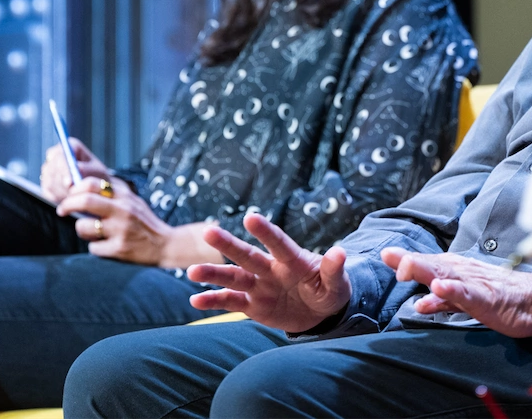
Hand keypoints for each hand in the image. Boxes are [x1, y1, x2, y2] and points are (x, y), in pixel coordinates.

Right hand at [39, 140, 112, 202]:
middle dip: (64, 184)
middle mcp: (56, 155)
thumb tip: (76, 168)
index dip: (64, 169)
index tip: (69, 183)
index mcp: (70, 146)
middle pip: (52, 170)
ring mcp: (48, 169)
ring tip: (75, 197)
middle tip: (75, 195)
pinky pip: (47, 192)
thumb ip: (85, 169)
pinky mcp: (44, 182)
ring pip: (49, 182)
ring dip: (62, 192)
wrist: (95, 189)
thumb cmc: (97, 176)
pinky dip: (58, 197)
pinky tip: (68, 198)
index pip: (61, 155)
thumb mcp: (96, 171)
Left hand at [60, 177, 199, 265]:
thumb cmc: (142, 221)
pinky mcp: (119, 249)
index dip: (74, 189)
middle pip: (85, 201)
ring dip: (81, 229)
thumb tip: (79, 186)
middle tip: (61, 210)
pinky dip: (95, 247)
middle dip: (67, 205)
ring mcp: (120, 230)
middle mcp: (122, 210)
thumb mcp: (131, 200)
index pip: (91, 184)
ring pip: (84, 227)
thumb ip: (110, 192)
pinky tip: (105, 245)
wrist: (165, 244)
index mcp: (124, 196)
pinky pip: (93, 247)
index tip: (68, 195)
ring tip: (91, 231)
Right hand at [186, 213, 351, 331]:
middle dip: (228, 245)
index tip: (250, 218)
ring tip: (191, 272)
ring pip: (233, 277)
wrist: (319, 312)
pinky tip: (196, 300)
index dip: (266, 232)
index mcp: (292, 260)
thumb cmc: (329, 290)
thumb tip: (340, 252)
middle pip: (247, 256)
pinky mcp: (251, 304)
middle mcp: (270, 269)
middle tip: (208, 231)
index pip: (278, 244)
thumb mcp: (337, 284)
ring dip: (213, 274)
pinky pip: (230, 302)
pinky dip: (213, 301)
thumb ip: (334, 270)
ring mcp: (259, 286)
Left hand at [385, 249, 531, 338]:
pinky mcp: (486, 298)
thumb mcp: (465, 300)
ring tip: (406, 267)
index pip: (426, 262)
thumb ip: (440, 300)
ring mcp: (473, 284)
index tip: (384, 255)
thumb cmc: (500, 297)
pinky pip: (466, 294)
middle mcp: (461, 273)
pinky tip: (439, 288)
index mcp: (455, 271)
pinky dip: (452, 291)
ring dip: (425, 270)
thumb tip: (417, 303)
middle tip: (388, 256)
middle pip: (431, 265)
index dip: (404, 259)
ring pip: (445, 274)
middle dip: (408, 261)